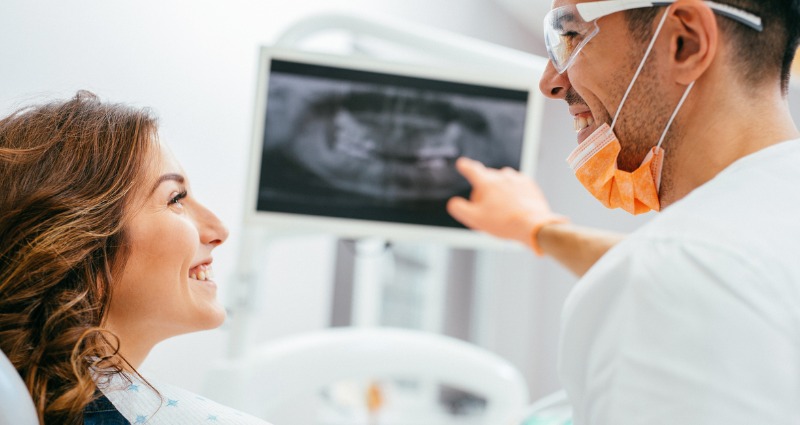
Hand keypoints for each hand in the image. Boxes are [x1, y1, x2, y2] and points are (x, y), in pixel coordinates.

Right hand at [447, 157, 565, 248]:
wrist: (533, 225)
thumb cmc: (504, 223)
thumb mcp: (475, 219)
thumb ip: (459, 209)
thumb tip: (453, 203)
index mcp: (486, 183)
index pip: (472, 170)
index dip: (465, 167)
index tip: (462, 163)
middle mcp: (501, 176)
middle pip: (487, 178)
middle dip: (484, 189)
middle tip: (485, 208)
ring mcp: (517, 179)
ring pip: (502, 181)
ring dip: (499, 190)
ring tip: (502, 208)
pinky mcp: (529, 184)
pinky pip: (516, 184)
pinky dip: (513, 192)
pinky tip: (514, 205)